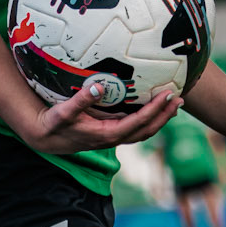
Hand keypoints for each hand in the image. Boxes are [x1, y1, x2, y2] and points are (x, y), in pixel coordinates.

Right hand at [25, 81, 180, 156]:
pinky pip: (135, 127)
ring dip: (160, 118)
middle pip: (147, 130)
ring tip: (173, 104)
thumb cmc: (54, 124)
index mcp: (106, 135)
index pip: (137, 122)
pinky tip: (153, 107)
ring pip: (143, 131)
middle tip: (179, 99)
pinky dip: (148, 118)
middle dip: (164, 116)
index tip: (168, 95)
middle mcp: (113, 139)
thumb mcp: (63, 112)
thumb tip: (97, 88)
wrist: (46, 138)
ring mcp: (112, 137)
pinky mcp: (110, 133)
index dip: (155, 110)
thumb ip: (80, 101)